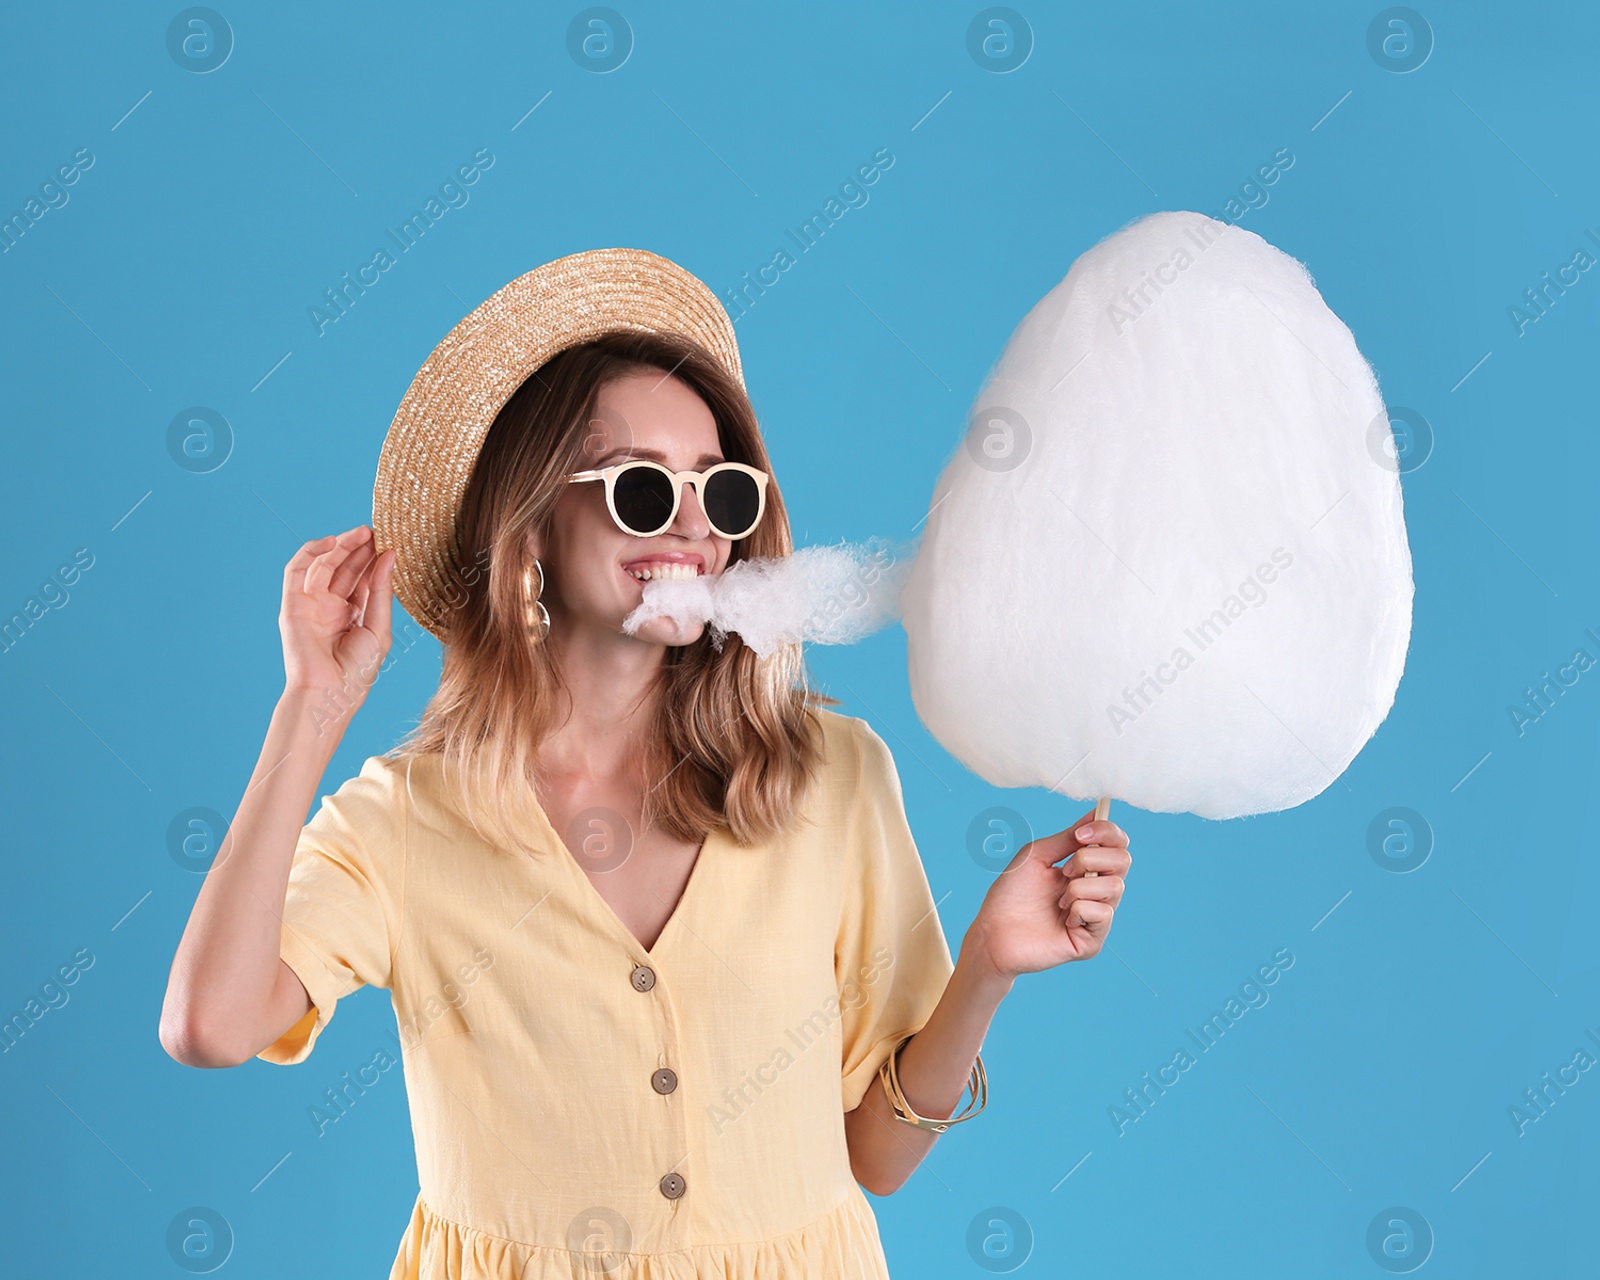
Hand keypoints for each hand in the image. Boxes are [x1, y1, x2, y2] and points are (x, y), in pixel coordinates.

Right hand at [280, 526, 395, 706]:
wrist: (329, 694)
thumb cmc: (357, 671)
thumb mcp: (379, 628)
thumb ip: (382, 591)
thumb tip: (389, 555)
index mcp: (354, 616)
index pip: (365, 580)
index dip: (376, 560)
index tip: (392, 542)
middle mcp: (332, 607)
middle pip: (346, 569)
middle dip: (361, 549)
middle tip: (378, 531)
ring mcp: (311, 604)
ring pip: (325, 565)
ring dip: (342, 546)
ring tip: (363, 532)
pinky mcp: (293, 604)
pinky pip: (297, 571)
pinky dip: (311, 552)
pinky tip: (333, 542)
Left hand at [967, 809, 1131, 977]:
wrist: (993, 930)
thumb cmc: (1011, 893)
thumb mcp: (1038, 854)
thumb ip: (1069, 837)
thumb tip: (1096, 812)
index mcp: (1085, 868)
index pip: (1117, 845)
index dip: (1107, 832)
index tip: (1080, 834)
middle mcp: (1096, 891)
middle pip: (1123, 861)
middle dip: (1091, 858)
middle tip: (1064, 869)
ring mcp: (1096, 917)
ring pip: (1114, 887)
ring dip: (1079, 887)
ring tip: (1059, 900)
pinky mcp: (1092, 941)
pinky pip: (1103, 914)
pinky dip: (1079, 910)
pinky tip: (1063, 920)